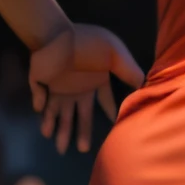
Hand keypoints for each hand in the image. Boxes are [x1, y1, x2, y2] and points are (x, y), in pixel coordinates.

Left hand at [30, 23, 144, 154]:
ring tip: (59, 147)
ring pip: (60, 113)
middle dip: (81, 132)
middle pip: (80, 115)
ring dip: (59, 130)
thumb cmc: (88, 42)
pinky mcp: (42, 85)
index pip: (104, 101)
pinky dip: (42, 111)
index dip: (109, 112)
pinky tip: (43, 125)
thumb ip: (128, 71)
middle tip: (83, 150)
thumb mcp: (115, 55)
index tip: (115, 126)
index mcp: (96, 81)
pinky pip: (41, 101)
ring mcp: (59, 87)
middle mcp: (78, 88)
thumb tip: (142, 86)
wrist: (57, 34)